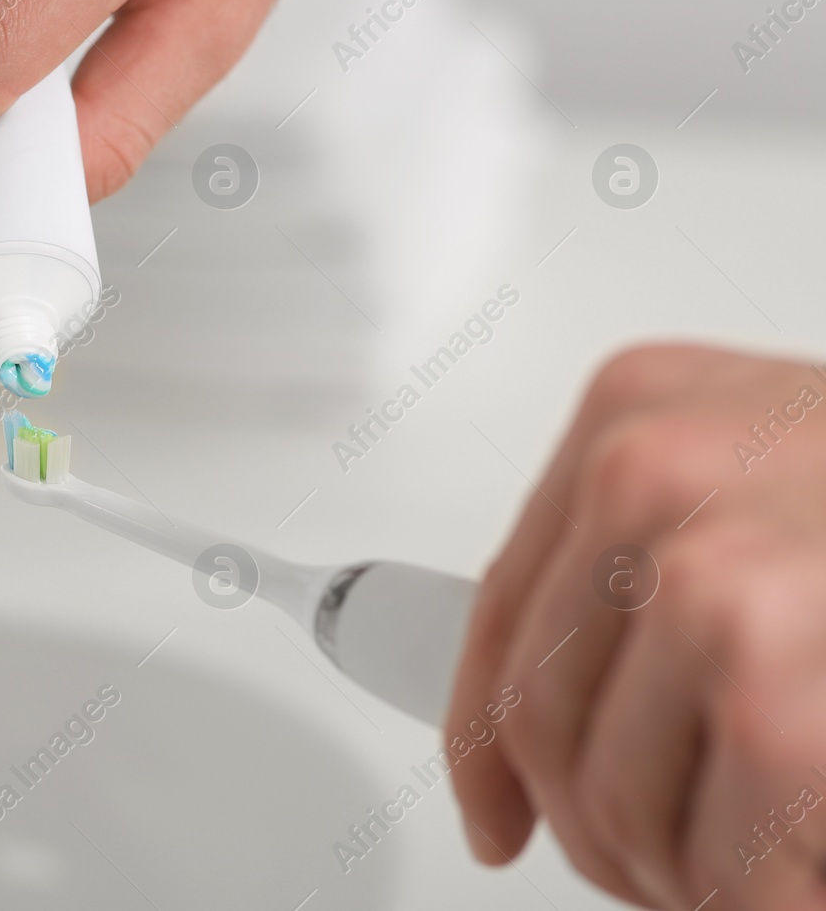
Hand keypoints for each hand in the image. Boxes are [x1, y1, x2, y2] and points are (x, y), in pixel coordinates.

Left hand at [447, 344, 825, 908]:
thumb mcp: (771, 482)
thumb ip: (653, 565)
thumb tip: (537, 733)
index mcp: (633, 415)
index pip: (500, 611)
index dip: (485, 743)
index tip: (494, 815)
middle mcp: (651, 475)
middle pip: (546, 723)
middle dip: (601, 829)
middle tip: (664, 872)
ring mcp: (714, 577)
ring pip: (618, 804)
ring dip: (684, 874)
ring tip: (759, 864)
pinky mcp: (774, 688)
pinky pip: (727, 857)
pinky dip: (755, 897)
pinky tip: (792, 874)